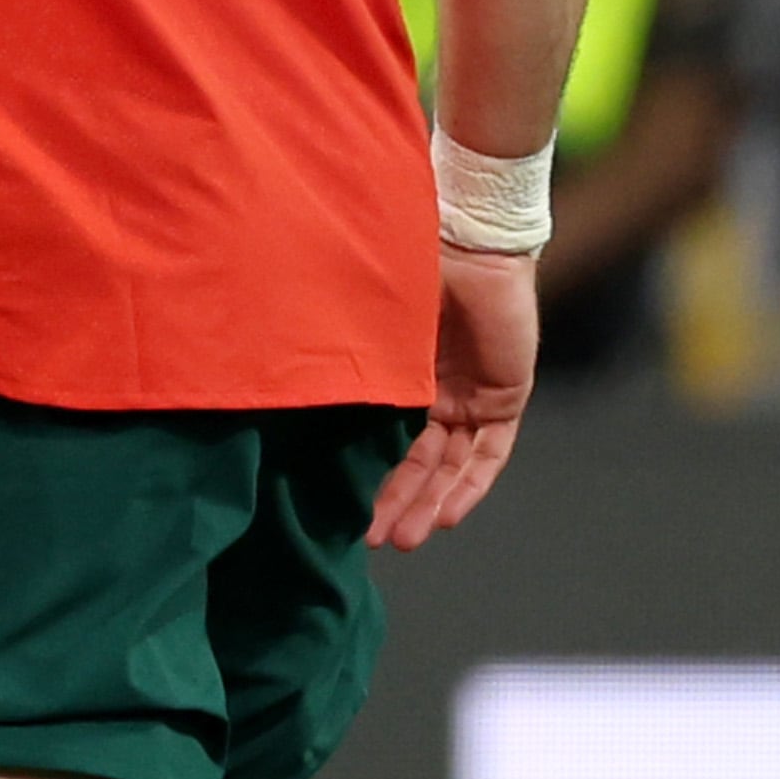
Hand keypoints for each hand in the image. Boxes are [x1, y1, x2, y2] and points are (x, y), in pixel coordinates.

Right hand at [370, 243, 536, 550]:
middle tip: (372, 539)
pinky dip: (469, 485)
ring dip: (428, 503)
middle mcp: (436, 390)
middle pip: (417, 461)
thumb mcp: (362, 319)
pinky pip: (489, 453)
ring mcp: (472, 395)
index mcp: (401, 372)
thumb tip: (276, 364)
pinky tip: (445, 516)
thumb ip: (341, 349)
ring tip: (403, 539)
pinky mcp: (504, 395)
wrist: (462, 239)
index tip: (344, 509)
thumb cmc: (403, 266)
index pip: (385, 437)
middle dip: (395, 501)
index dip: (368, 475)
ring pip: (451, 465)